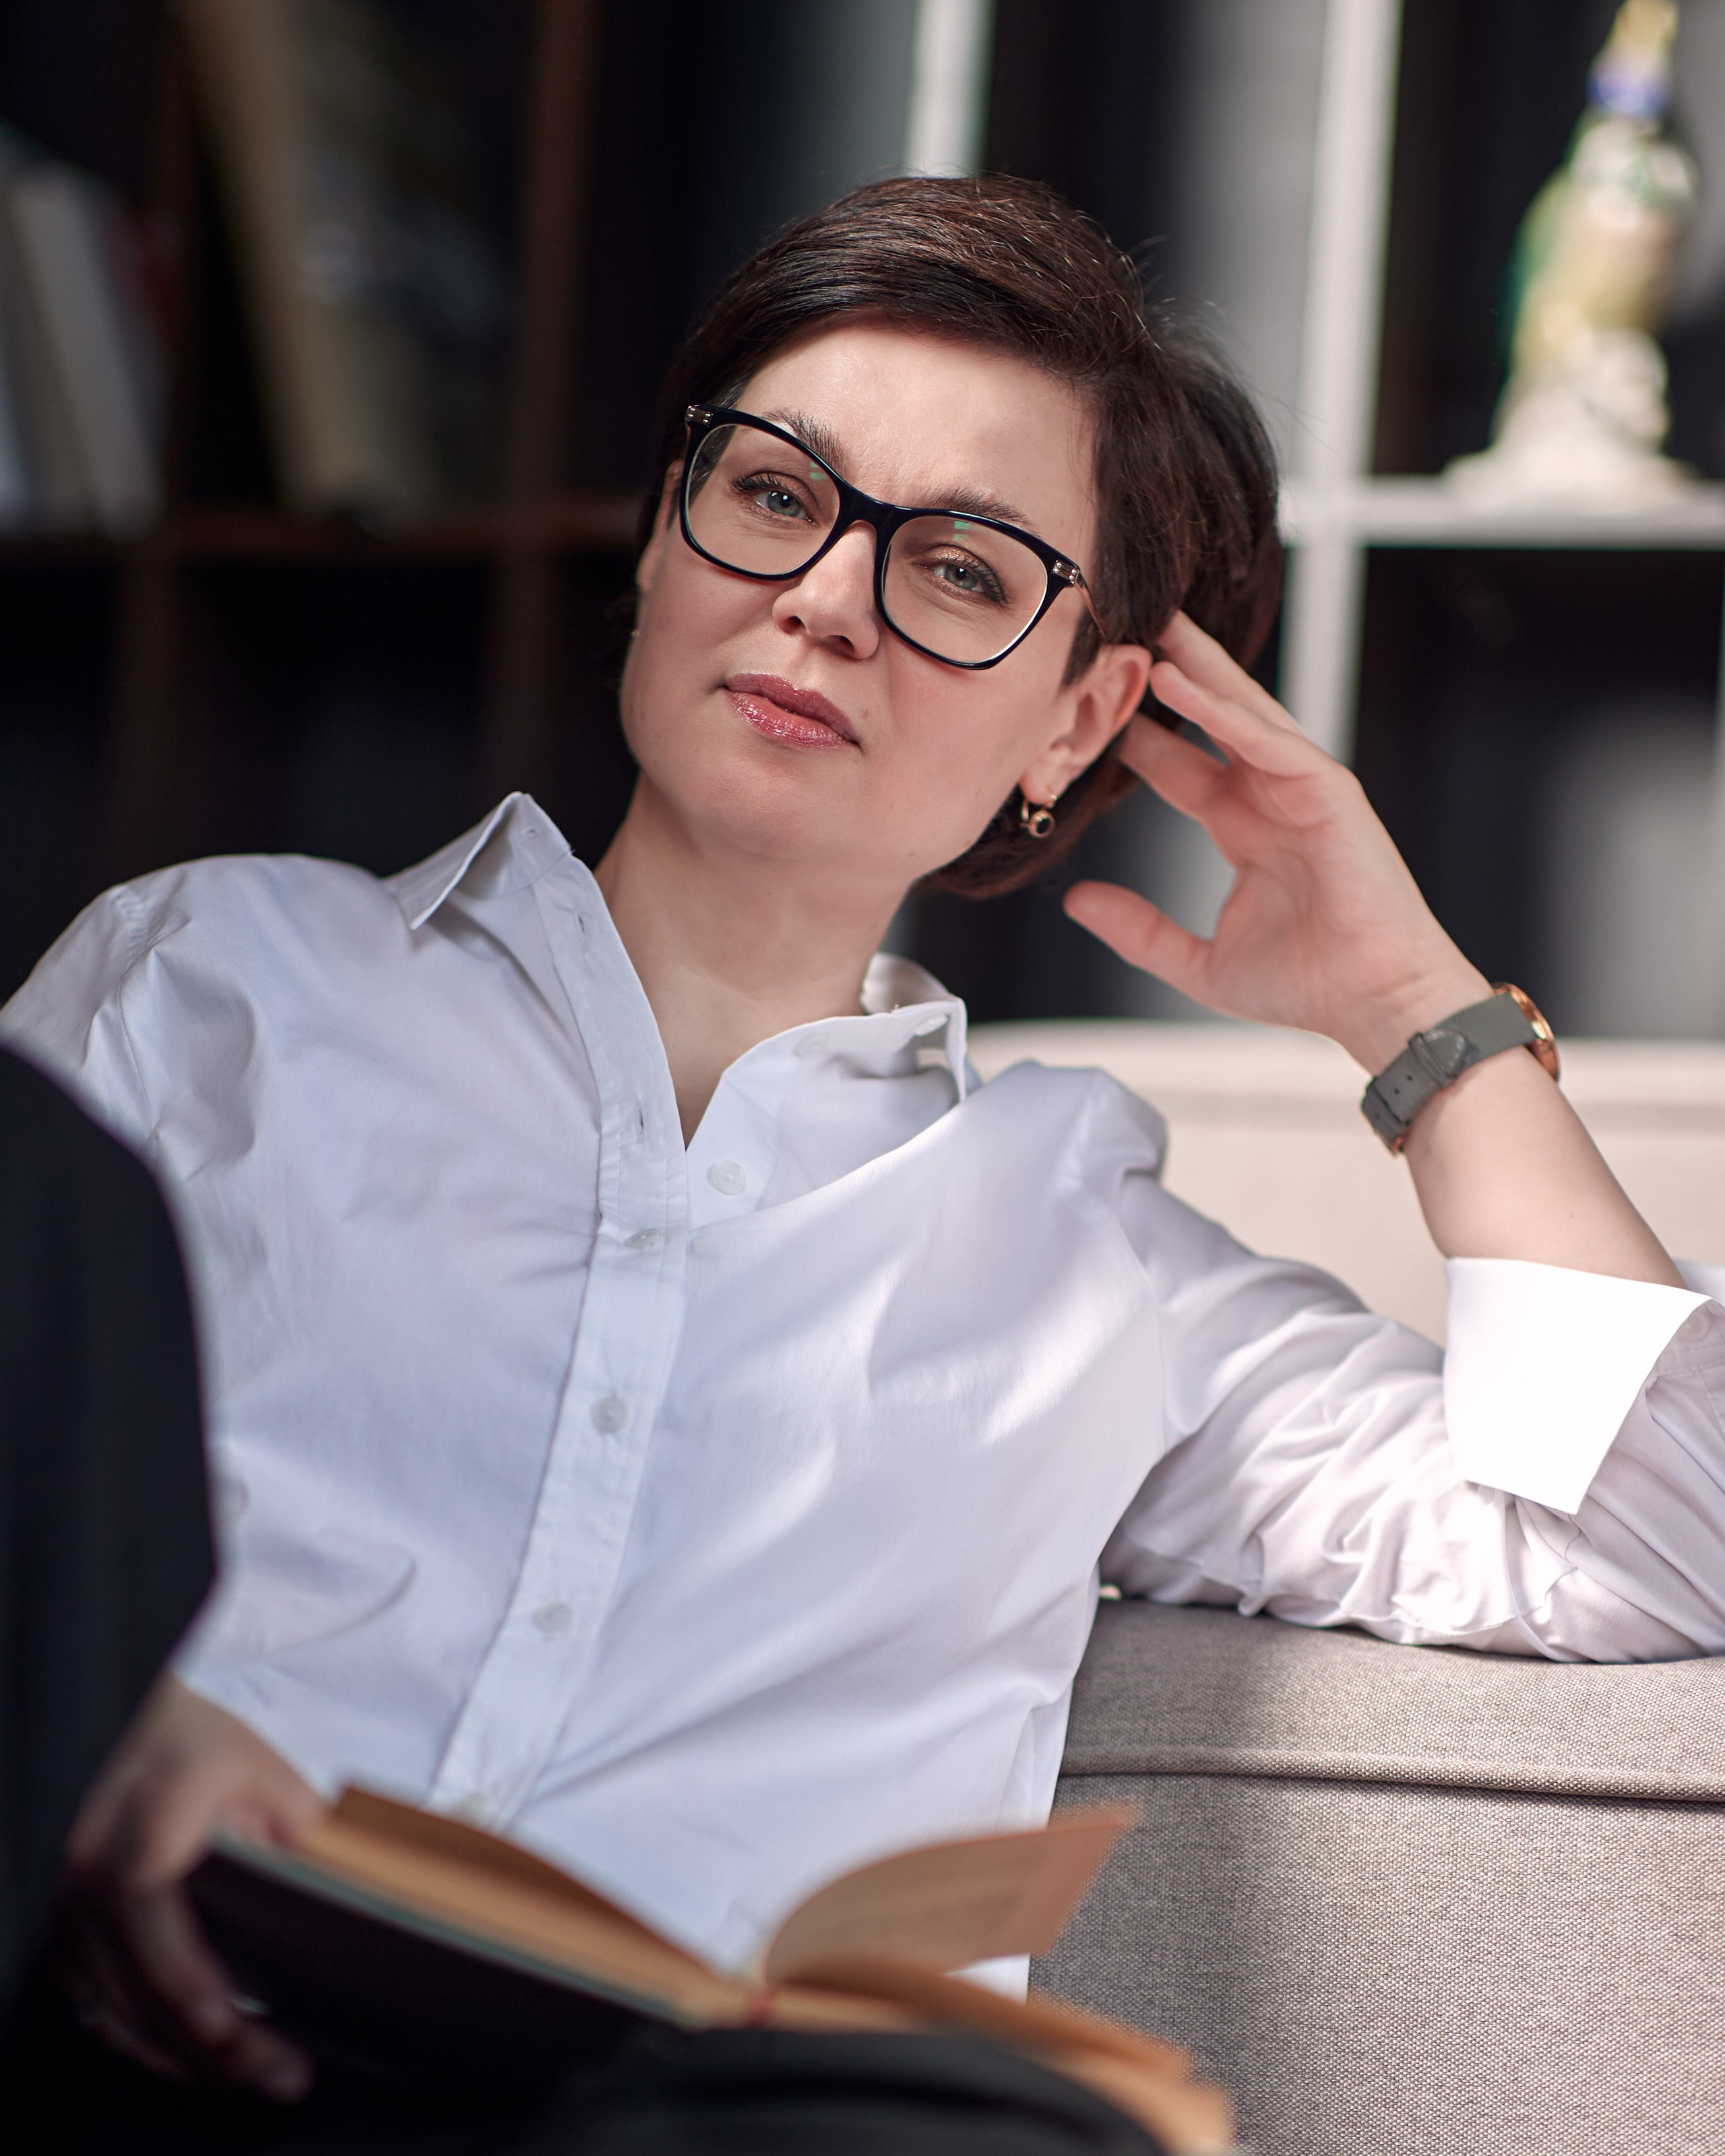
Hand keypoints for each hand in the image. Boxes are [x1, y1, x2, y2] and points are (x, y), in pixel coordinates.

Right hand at [55, 1673, 324, 2098]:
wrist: (123, 1720)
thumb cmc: (195, 1743)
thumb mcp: (264, 1775)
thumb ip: (296, 1839)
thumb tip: (335, 1908)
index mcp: (141, 1831)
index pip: (153, 1915)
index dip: (190, 1983)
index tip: (236, 2032)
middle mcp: (87, 1877)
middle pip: (141, 1989)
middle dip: (215, 2050)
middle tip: (285, 2077)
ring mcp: (64, 1910)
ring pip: (115, 2012)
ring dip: (182, 2057)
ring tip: (252, 2077)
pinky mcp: (58, 1931)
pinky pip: (94, 2006)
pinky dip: (144, 2039)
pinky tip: (193, 2055)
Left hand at [1063, 611, 1487, 1072]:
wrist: (1372, 1003)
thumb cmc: (1307, 985)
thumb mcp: (1197, 962)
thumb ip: (1138, 931)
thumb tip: (1078, 902)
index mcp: (1243, 828)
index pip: (1180, 768)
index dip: (1138, 739)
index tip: (1090, 712)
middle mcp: (1271, 799)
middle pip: (1213, 720)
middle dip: (1174, 672)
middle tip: (1128, 628)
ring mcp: (1301, 789)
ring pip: (1242, 712)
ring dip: (1199, 667)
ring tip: (1154, 626)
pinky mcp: (1328, 790)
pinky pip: (1268, 739)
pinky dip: (1223, 710)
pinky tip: (1178, 683)